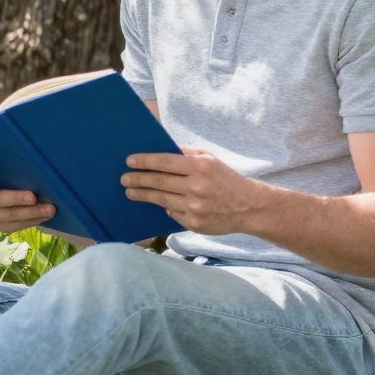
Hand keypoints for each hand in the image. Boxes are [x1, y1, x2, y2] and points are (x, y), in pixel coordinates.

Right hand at [0, 165, 54, 233]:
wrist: (14, 197)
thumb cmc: (11, 177)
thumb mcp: (8, 170)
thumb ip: (11, 167)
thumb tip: (33, 159)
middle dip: (15, 198)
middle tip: (33, 196)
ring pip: (8, 216)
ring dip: (30, 213)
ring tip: (50, 209)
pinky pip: (15, 226)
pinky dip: (32, 221)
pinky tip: (46, 215)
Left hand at [122, 150, 264, 234]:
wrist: (250, 207)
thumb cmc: (226, 179)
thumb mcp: (210, 160)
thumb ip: (186, 154)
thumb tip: (158, 150)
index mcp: (201, 167)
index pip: (164, 162)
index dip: (145, 161)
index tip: (129, 161)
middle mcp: (197, 187)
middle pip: (159, 182)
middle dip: (137, 179)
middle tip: (124, 179)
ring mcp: (195, 207)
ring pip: (161, 199)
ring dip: (142, 195)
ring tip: (130, 192)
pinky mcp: (194, 223)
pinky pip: (172, 212)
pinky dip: (167, 207)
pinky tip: (161, 203)